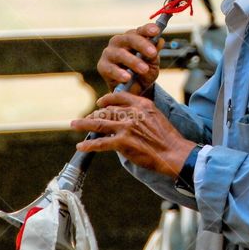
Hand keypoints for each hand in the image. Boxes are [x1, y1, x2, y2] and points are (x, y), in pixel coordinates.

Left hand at [71, 91, 194, 176]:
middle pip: (106, 110)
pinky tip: (81, 146)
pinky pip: (101, 142)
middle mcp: (133, 113)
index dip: (106, 100)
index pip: (119, 97)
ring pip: (99, 123)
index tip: (99, 103)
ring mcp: (126, 127)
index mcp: (142, 104)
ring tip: (74, 125)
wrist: (174, 152)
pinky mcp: (123, 142)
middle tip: (84, 119)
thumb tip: (127, 116)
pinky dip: (89, 144)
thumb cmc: (168, 138)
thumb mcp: (157, 116)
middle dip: (93, 114)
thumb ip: (141, 113)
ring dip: (84, 124)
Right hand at [97, 23, 162, 93]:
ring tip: (144, 69)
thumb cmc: (144, 72)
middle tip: (153, 53)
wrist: (134, 91)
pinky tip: (127, 77)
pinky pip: (110, 68)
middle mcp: (120, 41)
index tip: (156, 31)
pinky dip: (119, 73)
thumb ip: (155, 53)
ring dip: (133, 61)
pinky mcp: (102, 66)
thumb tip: (160, 41)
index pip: (141, 30)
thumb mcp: (153, 64)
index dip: (148, 29)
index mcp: (133, 37)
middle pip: (130, 38)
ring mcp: (109, 52)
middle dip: (142, 45)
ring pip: (120, 54)